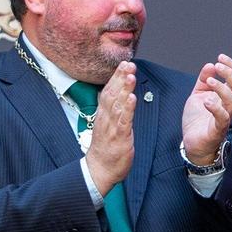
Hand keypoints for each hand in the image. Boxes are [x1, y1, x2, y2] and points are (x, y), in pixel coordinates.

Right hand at [88, 62, 137, 192]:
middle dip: (120, 78)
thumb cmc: (106, 147)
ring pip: (117, 104)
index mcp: (104, 114)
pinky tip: (131, 98)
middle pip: (112, 93)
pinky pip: (123, 121)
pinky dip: (127, 109)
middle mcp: (106, 117)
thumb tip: (116, 94)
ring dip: (124, 89)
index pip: (109, 91)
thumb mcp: (108, 124)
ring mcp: (111, 127)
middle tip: (128, 64)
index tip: (124, 63)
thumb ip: (112, 108)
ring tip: (130, 76)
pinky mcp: (119, 137)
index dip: (116, 76)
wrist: (99, 168)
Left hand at [181, 54, 231, 165]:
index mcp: (225, 97)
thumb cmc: (197, 120)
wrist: (193, 144)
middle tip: (218, 65)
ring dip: (223, 87)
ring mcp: (224, 118)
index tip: (221, 57)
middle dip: (231, 74)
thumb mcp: (198, 95)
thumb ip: (203, 80)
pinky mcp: (217, 129)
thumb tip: (209, 65)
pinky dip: (216, 108)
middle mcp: (228, 106)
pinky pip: (222, 118)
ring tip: (210, 80)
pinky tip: (206, 101)